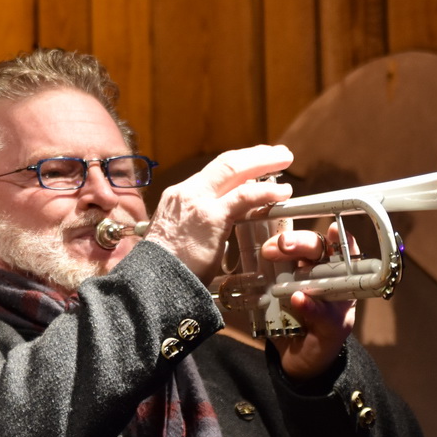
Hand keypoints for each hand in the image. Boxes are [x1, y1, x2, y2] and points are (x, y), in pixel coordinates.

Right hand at [143, 145, 294, 280]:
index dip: (238, 165)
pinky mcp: (211, 217)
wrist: (152, 283)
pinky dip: (266, 193)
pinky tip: (282, 192)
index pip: (213, 172)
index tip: (255, 164)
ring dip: (264, 162)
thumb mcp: (180, 238)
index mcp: (178, 197)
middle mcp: (186, 192)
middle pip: (225, 163)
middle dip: (254, 155)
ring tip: (285, 159)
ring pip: (235, 170)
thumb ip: (200, 228)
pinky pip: (244, 197)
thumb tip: (220, 233)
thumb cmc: (168, 270)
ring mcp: (198, 202)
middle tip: (278, 153)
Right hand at [261, 225, 355, 380]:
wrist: (300, 362)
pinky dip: (261, 263)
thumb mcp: (329, 333)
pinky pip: (268, 269)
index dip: (340, 238)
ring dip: (279, 247)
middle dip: (299, 241)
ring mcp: (295, 276)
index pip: (346, 252)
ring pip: (289, 252)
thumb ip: (320, 316)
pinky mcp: (274, 284)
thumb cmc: (323, 343)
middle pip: (313, 247)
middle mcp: (320, 272)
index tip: (330, 231)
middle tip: (283, 245)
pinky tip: (256, 261)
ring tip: (267, 252)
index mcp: (342, 281)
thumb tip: (299, 297)